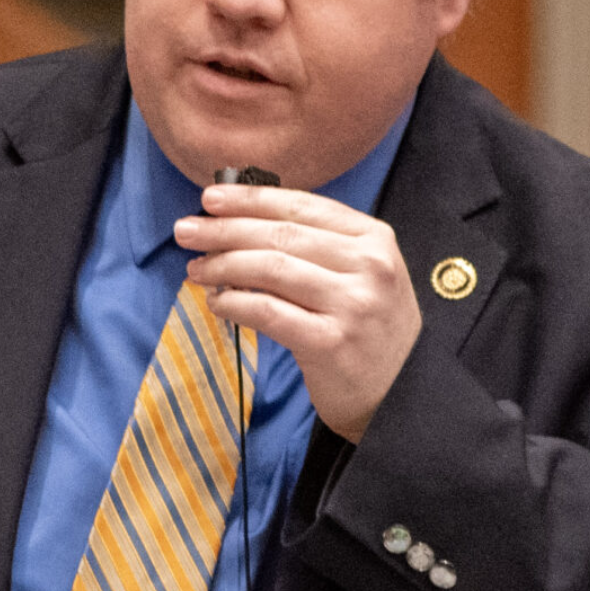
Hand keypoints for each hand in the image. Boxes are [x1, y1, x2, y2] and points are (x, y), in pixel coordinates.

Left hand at [175, 183, 419, 442]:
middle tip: (186, 231)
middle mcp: (369, 266)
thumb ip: (318, 247)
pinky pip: (268, 313)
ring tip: (196, 269)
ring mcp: (353, 304)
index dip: (250, 199)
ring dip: (223, 265)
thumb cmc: (369, 328)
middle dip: (225, 230)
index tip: (210, 198)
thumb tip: (242, 224)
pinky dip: (235, 304)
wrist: (403, 392)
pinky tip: (217, 302)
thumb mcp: (362, 275)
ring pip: (271, 269)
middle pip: (281, 235)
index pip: (303, 205)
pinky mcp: (331, 343)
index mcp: (374, 239)